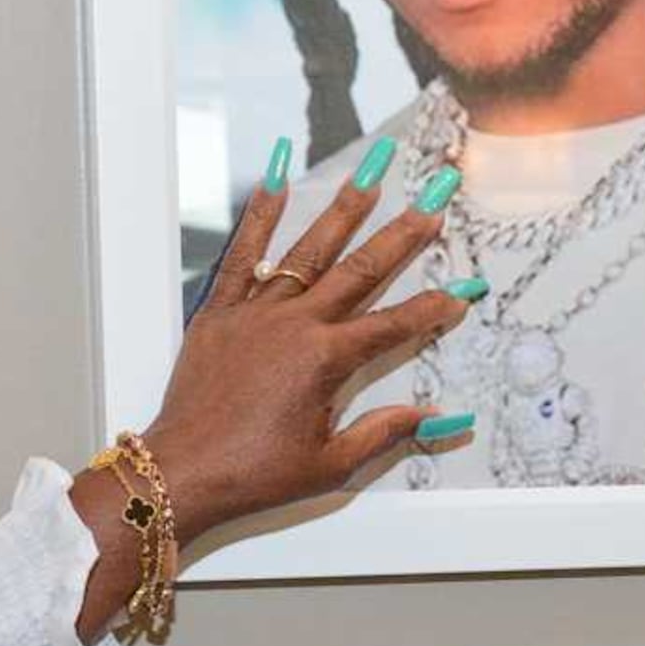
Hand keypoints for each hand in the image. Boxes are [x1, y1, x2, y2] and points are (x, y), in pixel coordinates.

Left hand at [138, 152, 471, 534]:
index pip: (393, 326)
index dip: (432, 309)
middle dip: (402, 233)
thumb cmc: (253, 474)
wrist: (183, 472)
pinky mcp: (219, 313)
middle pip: (361, 271)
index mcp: (325, 361)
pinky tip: (277, 181)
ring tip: (371, 172)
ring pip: (309, 250)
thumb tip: (438, 418)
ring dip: (344, 209)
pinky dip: (260, 217)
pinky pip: (242, 255)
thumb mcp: (330, 465)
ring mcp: (255, 313)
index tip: (461, 292)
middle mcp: (294, 326)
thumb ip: (384, 432)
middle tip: (433, 200)